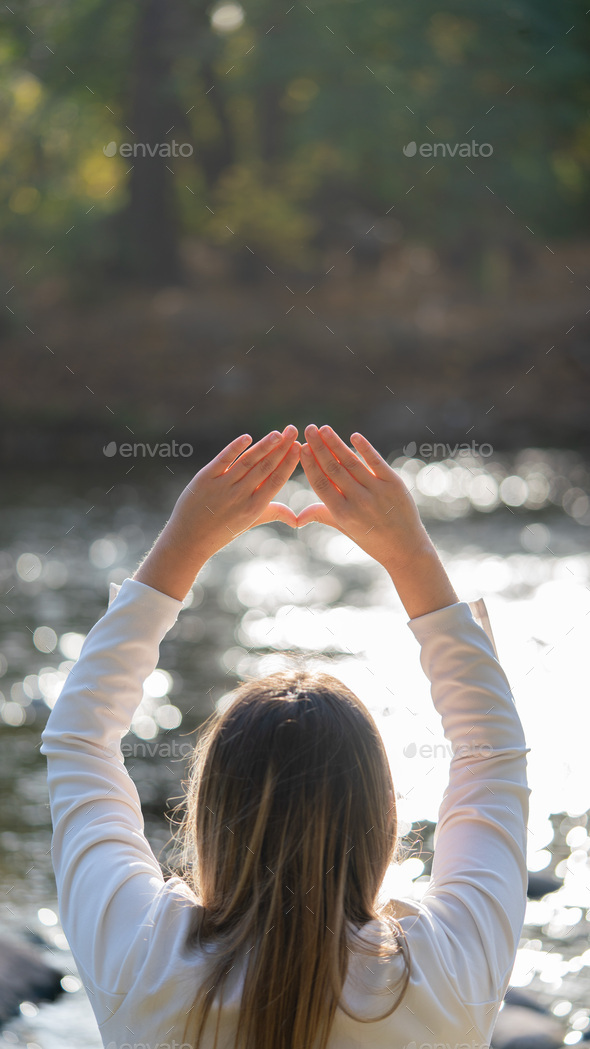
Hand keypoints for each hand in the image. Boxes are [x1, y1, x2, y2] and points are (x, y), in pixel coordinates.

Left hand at [133, 425, 299, 599]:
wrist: (189, 539)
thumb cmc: (222, 531)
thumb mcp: (249, 523)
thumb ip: (273, 513)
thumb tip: (297, 520)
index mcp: (254, 508)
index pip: (277, 480)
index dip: (289, 463)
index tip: (299, 447)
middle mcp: (240, 497)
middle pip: (265, 467)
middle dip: (281, 447)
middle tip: (293, 430)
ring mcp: (222, 486)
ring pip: (248, 462)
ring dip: (264, 445)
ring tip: (277, 433)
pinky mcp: (205, 478)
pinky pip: (223, 459)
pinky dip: (235, 448)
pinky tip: (247, 437)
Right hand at [297, 424, 430, 572]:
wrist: (406, 549)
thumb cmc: (371, 539)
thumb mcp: (344, 529)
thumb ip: (322, 515)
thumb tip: (296, 518)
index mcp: (342, 514)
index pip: (321, 484)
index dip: (310, 464)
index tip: (301, 447)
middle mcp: (358, 502)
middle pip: (333, 469)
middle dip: (319, 447)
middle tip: (309, 429)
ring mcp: (377, 492)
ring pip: (352, 463)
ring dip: (336, 444)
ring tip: (324, 429)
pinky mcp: (394, 484)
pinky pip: (376, 462)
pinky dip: (365, 448)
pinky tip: (354, 436)